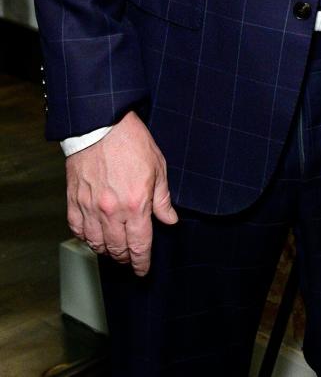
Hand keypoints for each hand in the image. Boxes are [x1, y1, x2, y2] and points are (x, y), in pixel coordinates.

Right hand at [65, 110, 177, 275]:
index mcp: (135, 205)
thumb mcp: (158, 168)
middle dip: (126, 259)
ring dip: (107, 251)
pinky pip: (78, 230)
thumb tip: (170, 220)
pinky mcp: (74, 201)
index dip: (142, 262)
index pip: (140, 245)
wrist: (101, 126)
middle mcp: (111, 212)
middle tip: (131, 261)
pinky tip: (94, 238)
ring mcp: (90, 208)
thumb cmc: (132, 142)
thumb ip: (162, 199)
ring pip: (97, 243)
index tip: (143, 270)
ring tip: (115, 251)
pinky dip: (86, 238)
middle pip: (118, 248)